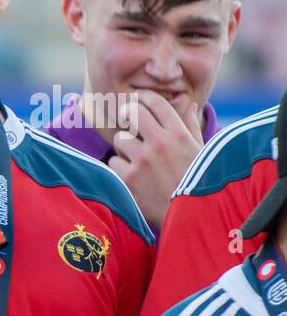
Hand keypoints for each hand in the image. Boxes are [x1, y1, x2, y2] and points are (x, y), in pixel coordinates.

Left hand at [108, 90, 203, 228]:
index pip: (156, 102)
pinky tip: (131, 177)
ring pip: (120, 139)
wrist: (190, 218)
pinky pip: (113, 162)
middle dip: (128, 115)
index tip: (137, 99)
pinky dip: (119, 169)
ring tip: (136, 160)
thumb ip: (191, 127)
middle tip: (128, 122)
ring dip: (125, 148)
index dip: (143, 97)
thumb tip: (189, 105)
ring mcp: (142, 160)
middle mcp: (160, 143)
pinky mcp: (127, 178)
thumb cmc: (199, 183)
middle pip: (132, 112)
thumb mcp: (202, 152)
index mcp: (179, 134)